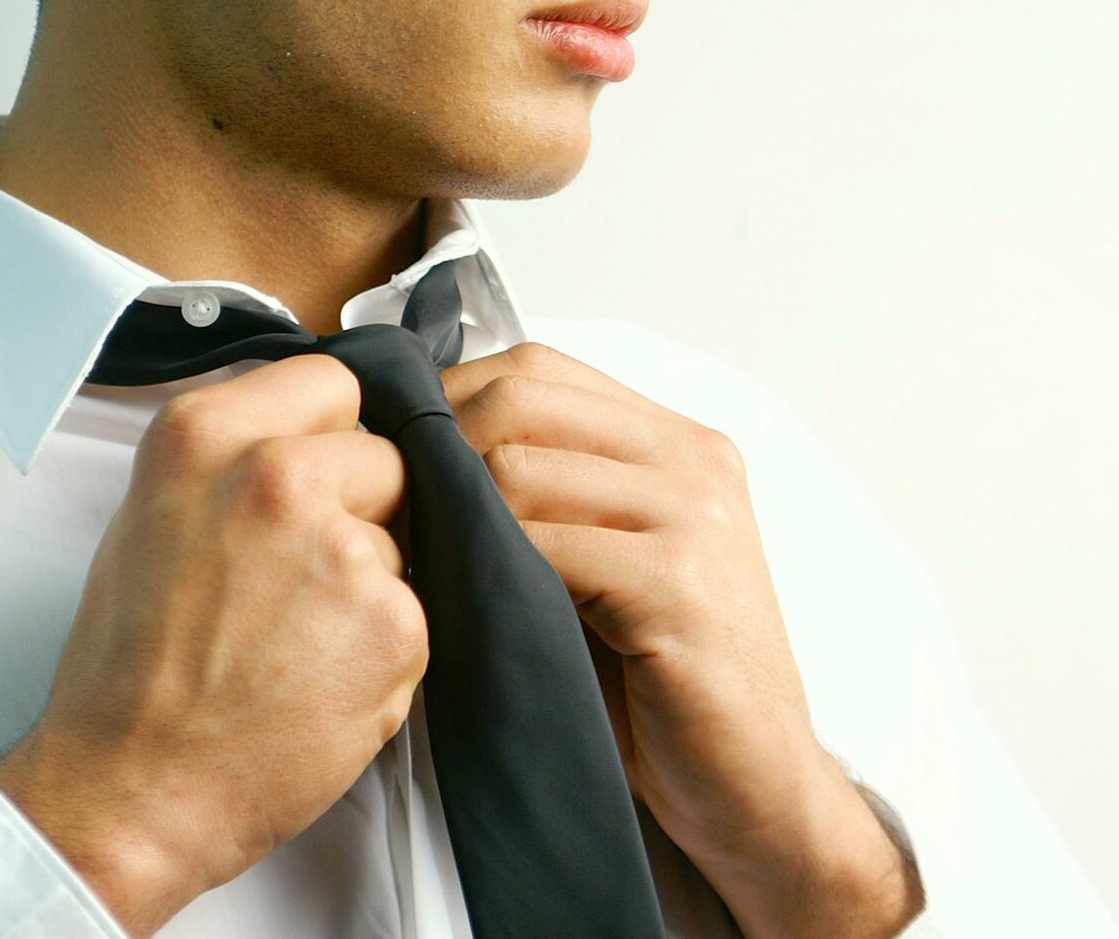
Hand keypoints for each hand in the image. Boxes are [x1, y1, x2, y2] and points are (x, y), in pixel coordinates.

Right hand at [0, 354, 426, 937]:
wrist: (130, 791)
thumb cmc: (129, 671)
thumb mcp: (151, 520)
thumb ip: (232, 463)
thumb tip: (310, 441)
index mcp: (205, 435)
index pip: (333, 381)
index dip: (332, 433)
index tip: (319, 470)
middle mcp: (277, 474)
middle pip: (382, 457)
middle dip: (360, 510)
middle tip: (296, 579)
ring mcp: (342, 548)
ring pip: (403, 541)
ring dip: (371, 585)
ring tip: (295, 643)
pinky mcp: (394, 621)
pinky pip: (416, 613)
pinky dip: (384, 649)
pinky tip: (319, 682)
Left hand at [438, 342, 923, 938]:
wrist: (754, 784)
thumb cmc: (664, 680)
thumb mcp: (612, 559)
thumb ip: (556, 493)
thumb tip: (428, 447)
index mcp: (680, 443)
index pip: (538, 367)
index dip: (451, 399)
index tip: (400, 454)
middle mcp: (694, 462)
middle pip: (520, 399)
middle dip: (438, 450)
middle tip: (398, 512)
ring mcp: (694, 519)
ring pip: (519, 470)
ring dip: (453, 520)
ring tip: (427, 567)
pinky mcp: (678, 586)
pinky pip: (545, 547)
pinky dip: (489, 575)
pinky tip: (475, 610)